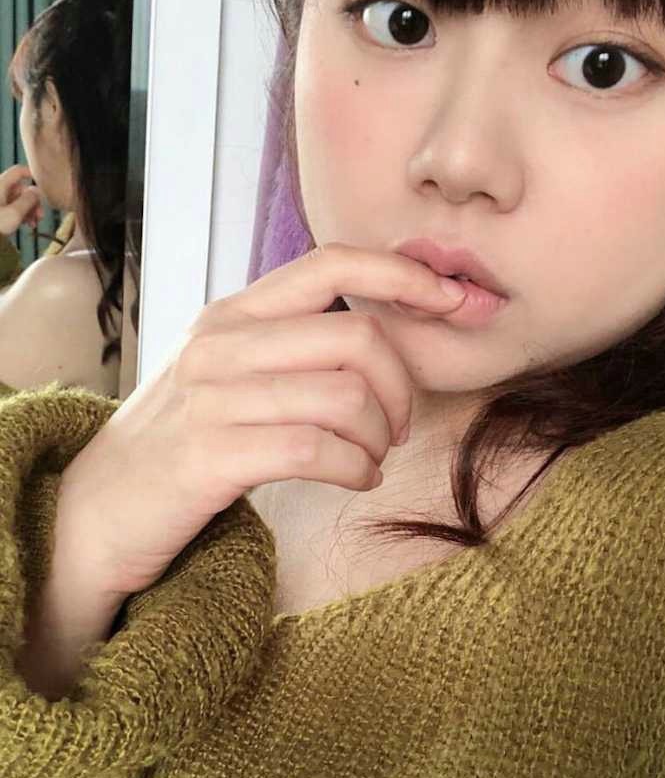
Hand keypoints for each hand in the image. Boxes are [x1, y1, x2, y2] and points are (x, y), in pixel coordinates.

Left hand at [0, 165, 43, 235]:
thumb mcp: (14, 213)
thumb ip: (29, 200)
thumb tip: (37, 191)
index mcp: (0, 184)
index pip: (19, 171)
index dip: (31, 175)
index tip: (42, 185)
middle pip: (20, 188)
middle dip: (32, 201)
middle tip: (39, 215)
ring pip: (16, 199)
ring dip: (27, 210)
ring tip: (33, 223)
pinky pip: (10, 207)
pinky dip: (19, 214)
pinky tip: (25, 224)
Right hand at [54, 242, 466, 601]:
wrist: (93, 514)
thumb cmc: (175, 445)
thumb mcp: (223, 375)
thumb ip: (287, 348)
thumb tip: (381, 340)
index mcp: (232, 314)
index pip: (332, 263)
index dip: (406, 276)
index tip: (457, 301)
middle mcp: (221, 343)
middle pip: (358, 337)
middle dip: (403, 387)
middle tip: (397, 427)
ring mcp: (212, 398)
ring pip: (345, 396)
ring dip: (380, 437)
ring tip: (369, 459)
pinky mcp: (209, 456)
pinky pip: (317, 449)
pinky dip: (356, 469)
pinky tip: (355, 480)